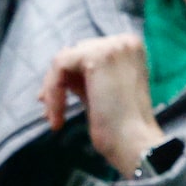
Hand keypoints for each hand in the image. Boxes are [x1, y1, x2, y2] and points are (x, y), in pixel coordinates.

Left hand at [39, 34, 164, 176]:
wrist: (135, 144)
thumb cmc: (122, 128)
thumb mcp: (102, 94)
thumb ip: (86, 78)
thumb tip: (61, 71)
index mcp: (130, 49)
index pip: (89, 52)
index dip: (70, 76)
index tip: (58, 102)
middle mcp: (124, 41)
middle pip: (76, 53)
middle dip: (58, 82)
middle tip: (49, 110)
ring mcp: (112, 46)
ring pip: (64, 59)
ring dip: (53, 89)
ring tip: (55, 118)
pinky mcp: (97, 56)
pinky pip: (60, 66)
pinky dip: (53, 91)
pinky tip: (58, 116)